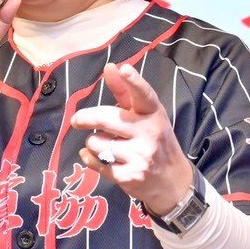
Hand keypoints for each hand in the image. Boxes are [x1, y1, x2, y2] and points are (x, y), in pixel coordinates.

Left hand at [73, 62, 194, 215]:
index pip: (143, 95)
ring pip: (96, 142)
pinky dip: (90, 158)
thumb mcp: (145, 116)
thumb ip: (125, 92)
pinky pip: (95, 162)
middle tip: (77, 120)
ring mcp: (139, 156)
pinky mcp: (128, 176)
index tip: (124, 69)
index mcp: (153, 114)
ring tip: (106, 145)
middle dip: (84, 118)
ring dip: (94, 142)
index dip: (134, 81)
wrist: (172, 181)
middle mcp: (149, 133)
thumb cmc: (154, 140)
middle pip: (105, 118)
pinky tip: (97, 156)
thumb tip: (110, 67)